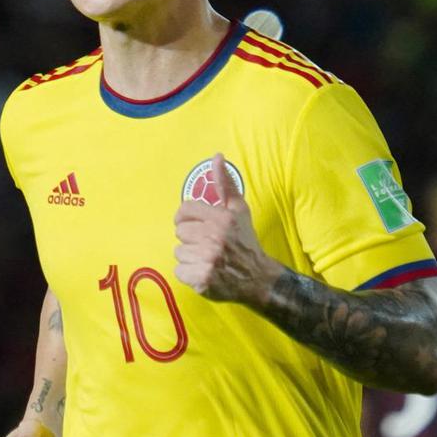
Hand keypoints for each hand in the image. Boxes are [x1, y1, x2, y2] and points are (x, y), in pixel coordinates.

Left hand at [174, 152, 281, 304]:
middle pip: (180, 232)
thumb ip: (225, 183)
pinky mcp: (202, 279)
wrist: (258, 277)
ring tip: (208, 258)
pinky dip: (189, 274)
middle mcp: (214, 237)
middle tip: (208, 244)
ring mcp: (208, 259)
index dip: (188, 219)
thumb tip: (217, 156)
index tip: (197, 226)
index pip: (184, 211)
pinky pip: (179, 271)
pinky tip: (205, 271)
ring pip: (178, 252)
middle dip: (191, 239)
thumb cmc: (245, 241)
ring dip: (190, 257)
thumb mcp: (238, 210)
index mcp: (221, 218)